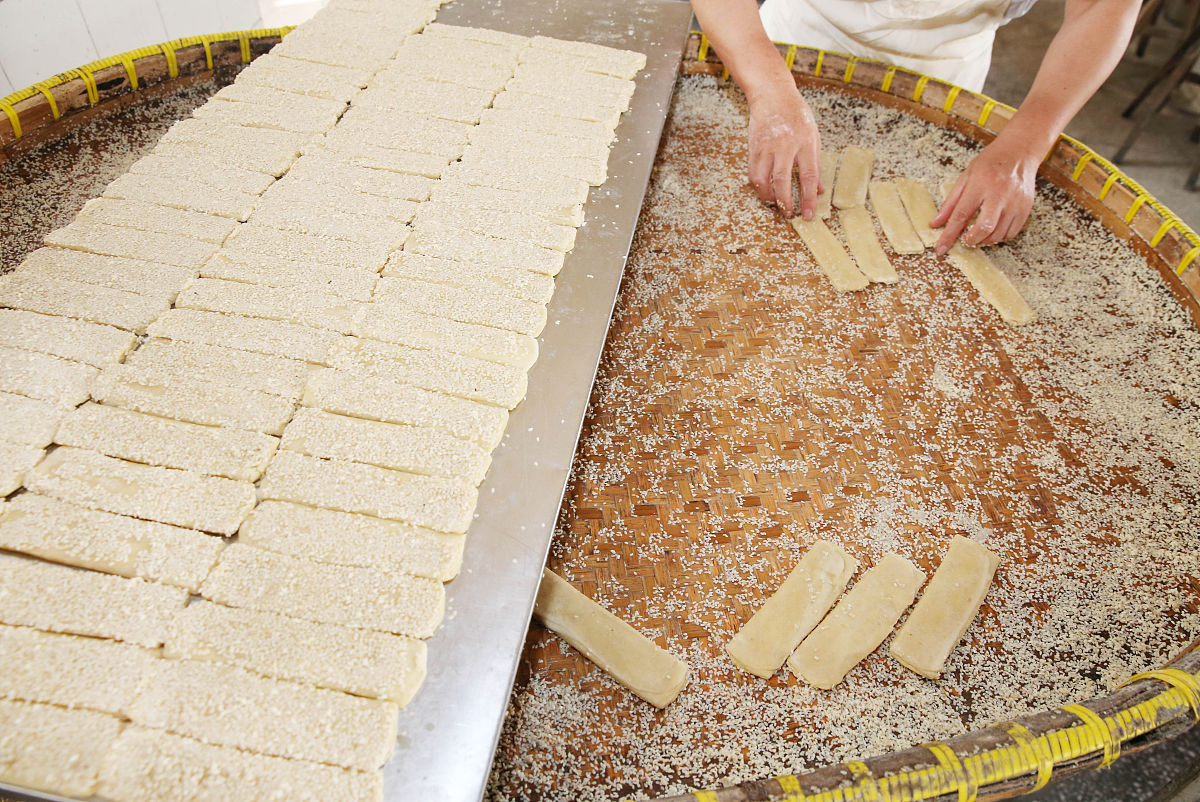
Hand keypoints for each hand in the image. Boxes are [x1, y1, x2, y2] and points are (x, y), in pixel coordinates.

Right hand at [747, 81, 822, 218]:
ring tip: (776, 204)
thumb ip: (815, 163)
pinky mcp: (753, 148)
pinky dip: (759, 187)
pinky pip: (753, 174)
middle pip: (783, 181)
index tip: (809, 214)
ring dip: (769, 197)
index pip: (808, 176)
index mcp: (805, 142)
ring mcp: (766, 146)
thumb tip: (819, 190)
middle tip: (790, 214)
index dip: (808, 198)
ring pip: (763, 180)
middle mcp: (785, 144)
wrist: (773, 95)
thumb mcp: (813, 135)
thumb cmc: (796, 114)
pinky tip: (765, 191)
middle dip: (786, 202)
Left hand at [931, 135, 1039, 253]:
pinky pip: (1011, 233)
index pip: (961, 215)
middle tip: (965, 239)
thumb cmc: (990, 163)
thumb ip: (950, 203)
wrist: (1019, 152)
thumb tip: (936, 224)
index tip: (941, 249)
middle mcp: (1000, 194)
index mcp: (980, 184)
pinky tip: (992, 229)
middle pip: (984, 228)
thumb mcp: (965, 177)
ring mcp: (1015, 202)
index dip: (949, 235)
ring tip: (978, 233)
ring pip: (998, 234)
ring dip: (984, 240)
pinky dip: (999, 236)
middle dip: (971, 240)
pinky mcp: (1026, 208)